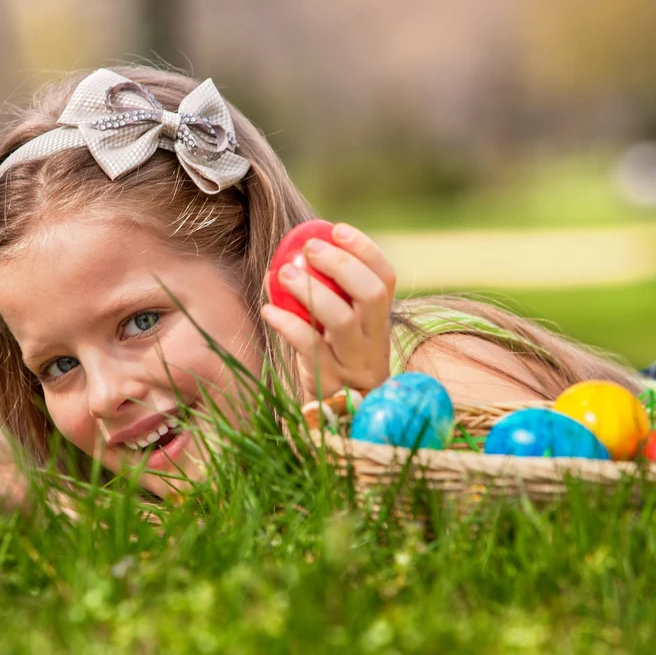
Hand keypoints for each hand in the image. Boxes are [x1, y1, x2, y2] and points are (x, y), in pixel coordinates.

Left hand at [261, 223, 395, 401]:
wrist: (337, 425)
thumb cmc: (329, 366)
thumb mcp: (335, 335)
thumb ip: (322, 301)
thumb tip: (282, 262)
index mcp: (378, 324)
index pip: (385, 279)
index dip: (366, 251)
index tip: (337, 229)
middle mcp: (373, 343)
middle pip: (370, 295)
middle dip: (341, 264)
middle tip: (309, 248)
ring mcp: (353, 365)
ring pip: (342, 322)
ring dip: (311, 292)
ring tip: (283, 273)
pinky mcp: (329, 384)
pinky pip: (309, 349)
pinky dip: (288, 324)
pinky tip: (269, 310)